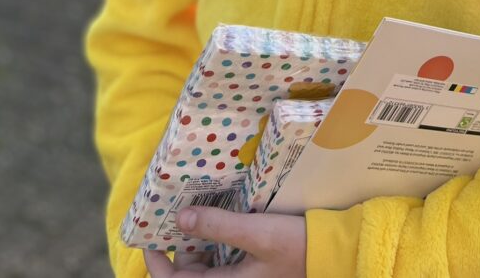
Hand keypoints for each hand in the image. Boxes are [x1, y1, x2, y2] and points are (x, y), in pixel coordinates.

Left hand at [143, 208, 306, 276]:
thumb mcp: (257, 232)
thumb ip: (219, 226)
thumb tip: (181, 219)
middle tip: (177, 211)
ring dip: (198, 241)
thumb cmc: (295, 246)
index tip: (149, 239)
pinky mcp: (251, 271)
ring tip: (195, 208)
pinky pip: (222, 260)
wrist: (330, 255)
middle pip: (189, 274)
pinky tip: (218, 217)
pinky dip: (215, 241)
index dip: (157, 265)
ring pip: (205, 265)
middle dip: (180, 246)